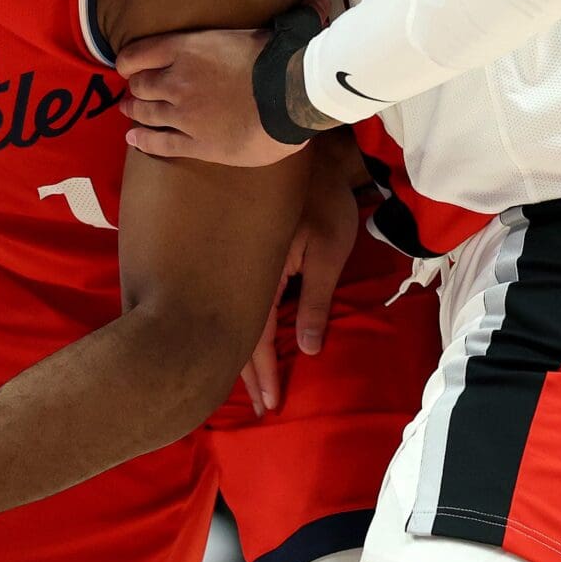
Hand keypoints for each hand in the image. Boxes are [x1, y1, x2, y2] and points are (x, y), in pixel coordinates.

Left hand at [117, 29, 300, 167]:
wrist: (293, 98)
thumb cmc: (286, 59)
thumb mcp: (279, 28)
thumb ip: (289, 17)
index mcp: (189, 48)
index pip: (140, 52)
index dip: (129, 60)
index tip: (127, 65)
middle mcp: (178, 79)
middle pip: (141, 85)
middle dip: (136, 87)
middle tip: (134, 90)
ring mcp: (184, 114)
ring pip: (146, 113)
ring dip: (135, 112)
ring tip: (130, 112)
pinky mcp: (197, 143)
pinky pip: (161, 143)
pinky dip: (143, 141)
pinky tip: (133, 140)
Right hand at [239, 131, 365, 408]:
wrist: (308, 154)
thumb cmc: (326, 200)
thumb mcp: (328, 251)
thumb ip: (314, 301)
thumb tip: (307, 351)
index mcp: (260, 276)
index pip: (257, 338)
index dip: (262, 373)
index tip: (268, 405)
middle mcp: (241, 275)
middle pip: (236, 335)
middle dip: (246, 373)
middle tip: (255, 408)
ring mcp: (239, 265)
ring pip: (232, 319)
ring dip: (239, 352)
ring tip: (242, 384)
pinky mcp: (245, 256)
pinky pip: (236, 300)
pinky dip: (238, 325)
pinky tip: (238, 339)